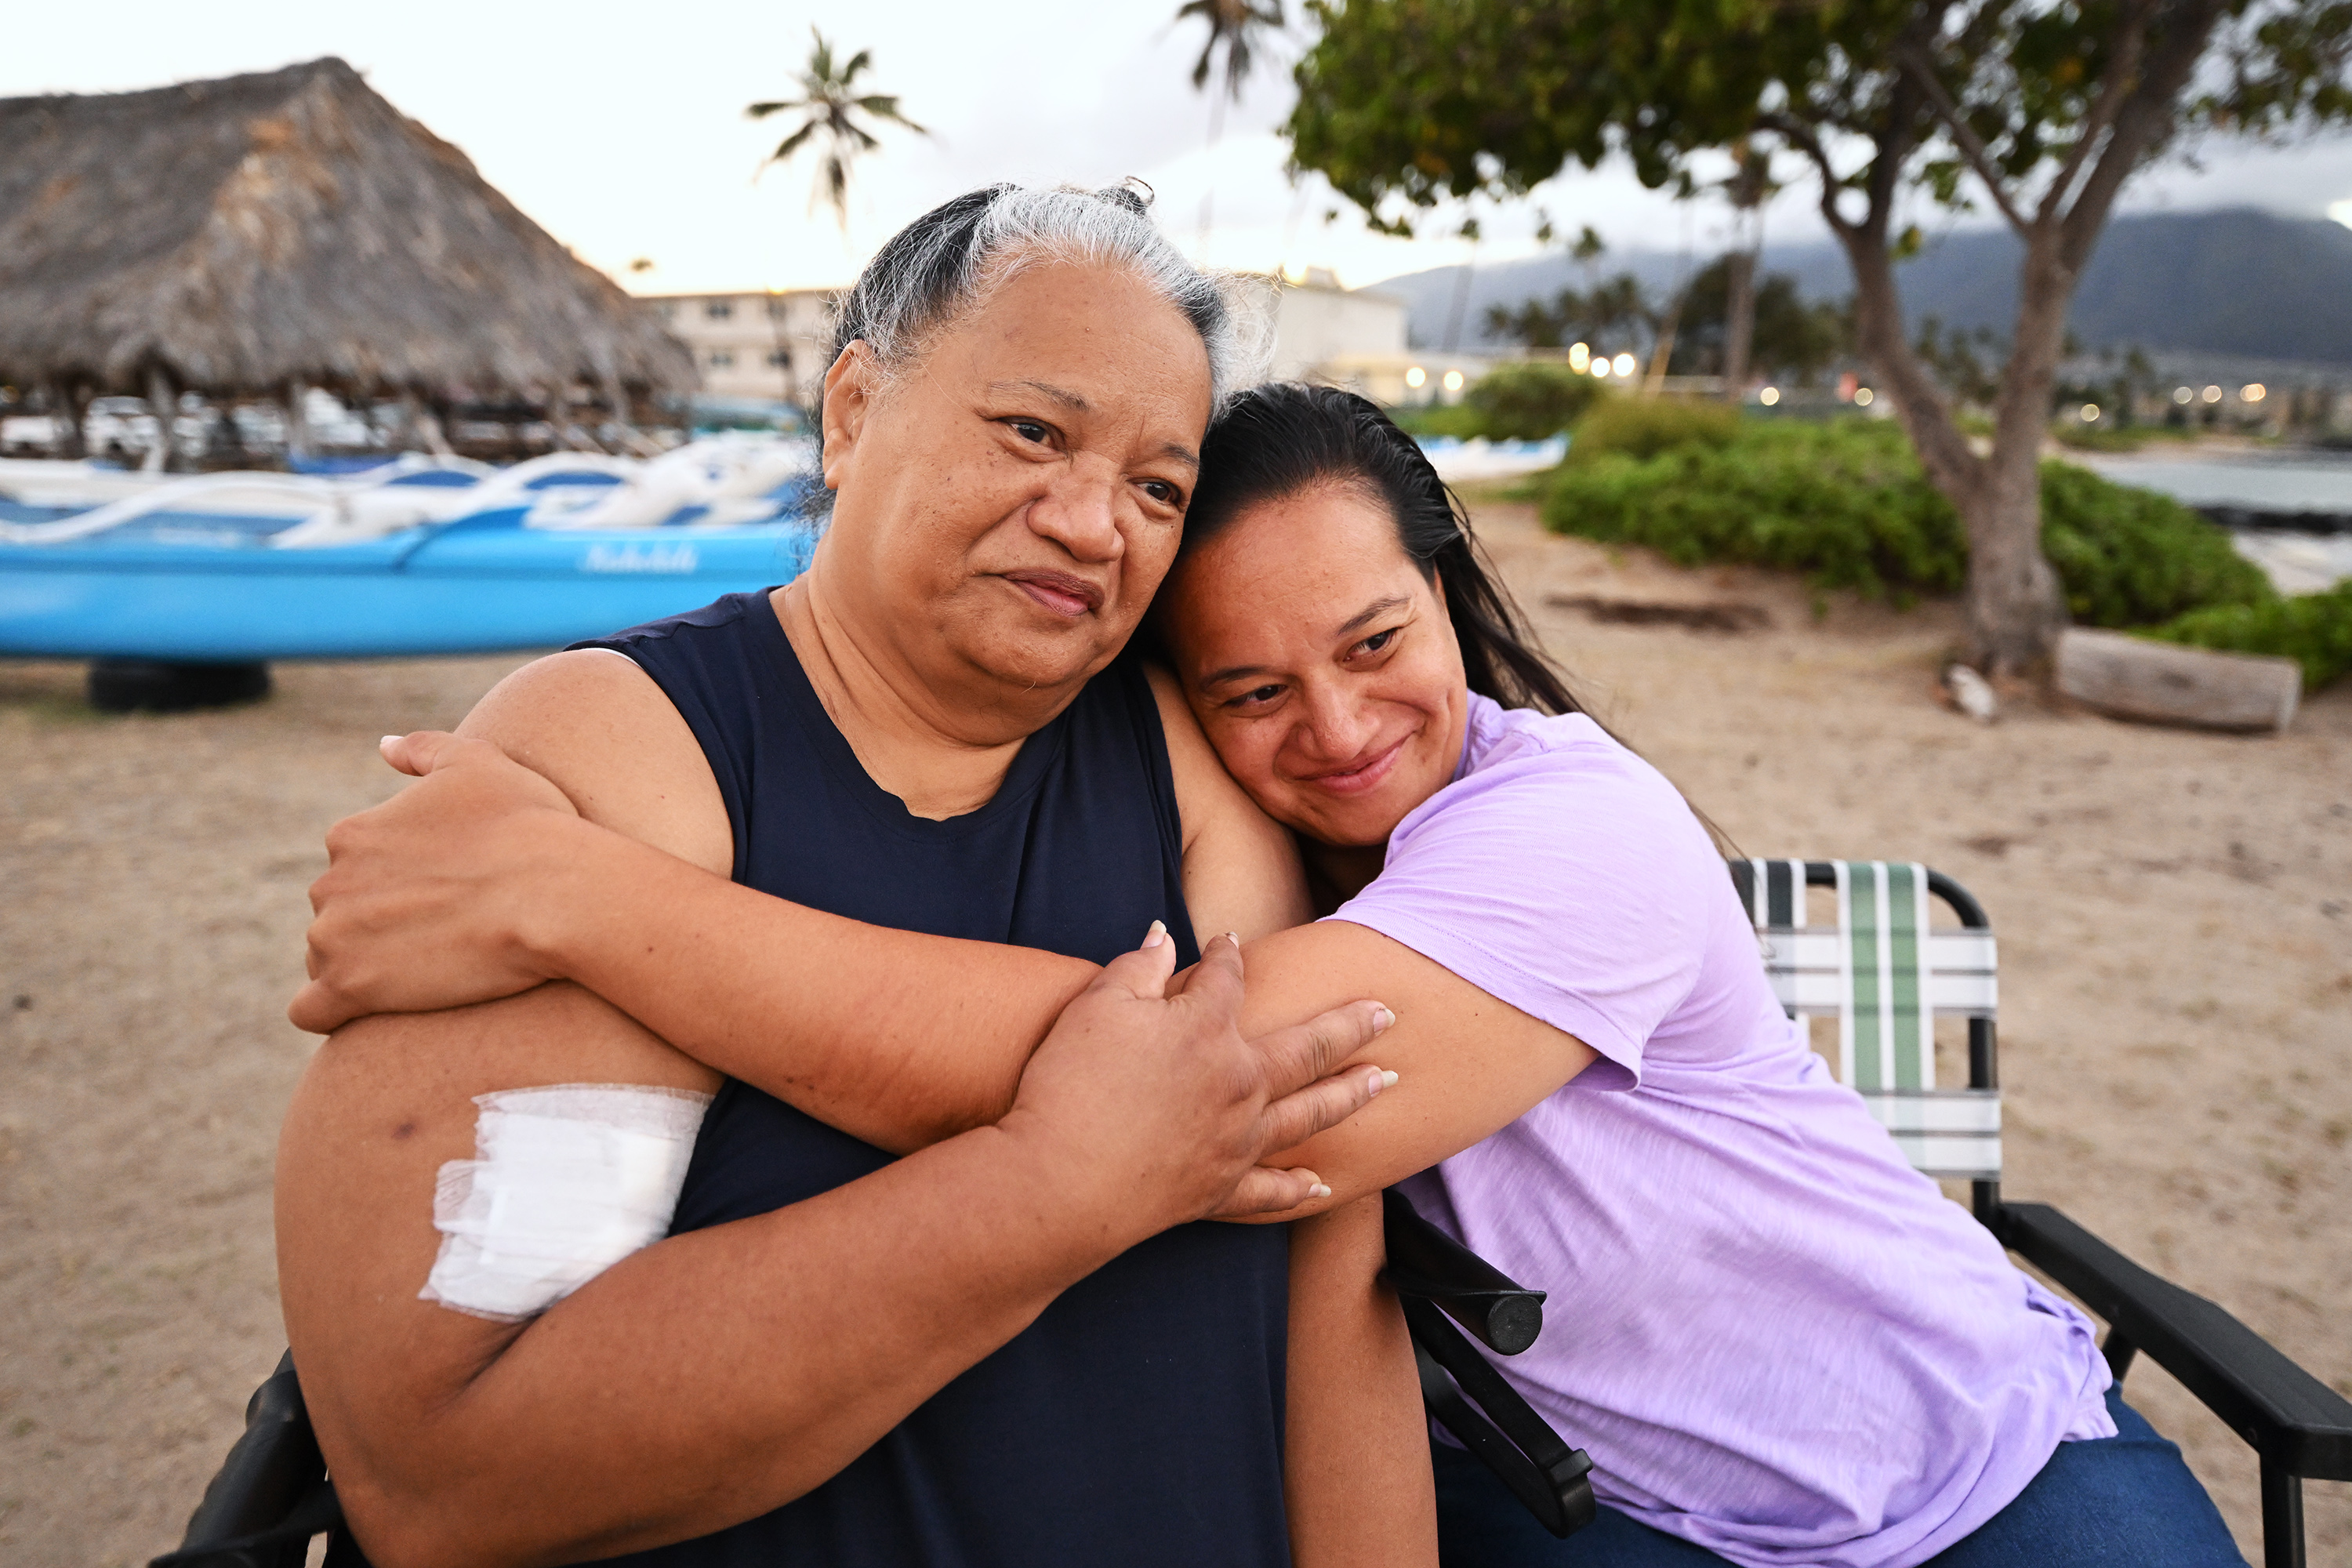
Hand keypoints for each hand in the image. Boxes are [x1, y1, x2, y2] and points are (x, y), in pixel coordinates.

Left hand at [289, 732, 585, 1033]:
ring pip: (328, 962)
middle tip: (441, 937)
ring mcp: (334, 938)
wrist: (553, 892)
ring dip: (363, 969)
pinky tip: (365, 1012)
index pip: (350, 870)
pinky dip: (330, 1013)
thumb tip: (382, 745)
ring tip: (426, 974)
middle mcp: (330, 884)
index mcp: (352, 835)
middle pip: (337, 916)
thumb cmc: (528, 826)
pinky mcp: (349, 988)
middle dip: (375, 928)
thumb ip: (423, 749)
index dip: (395, 887)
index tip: (442, 898)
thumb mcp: (478, 762)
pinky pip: (310, 1012)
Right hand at [1001, 927, 1394, 1235]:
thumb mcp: (1096, 1006)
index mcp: (1207, 1029)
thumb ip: (1136, 967)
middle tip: (1388, 1013)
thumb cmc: (1070, 1086)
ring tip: (1386, 1081)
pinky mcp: (1218, 1191)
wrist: (1058, 1183)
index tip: (1227, 942)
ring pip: (1309, 1114)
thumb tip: (1162, 935)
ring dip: (1351, 1095)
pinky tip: (1323, 1185)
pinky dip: (1299, 1188)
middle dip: (1349, 1025)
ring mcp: (1235, 1141)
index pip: (1227, 978)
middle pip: (1307, 1047)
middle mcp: (1238, 1083)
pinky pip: (1271, 1191)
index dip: (1225, 955)